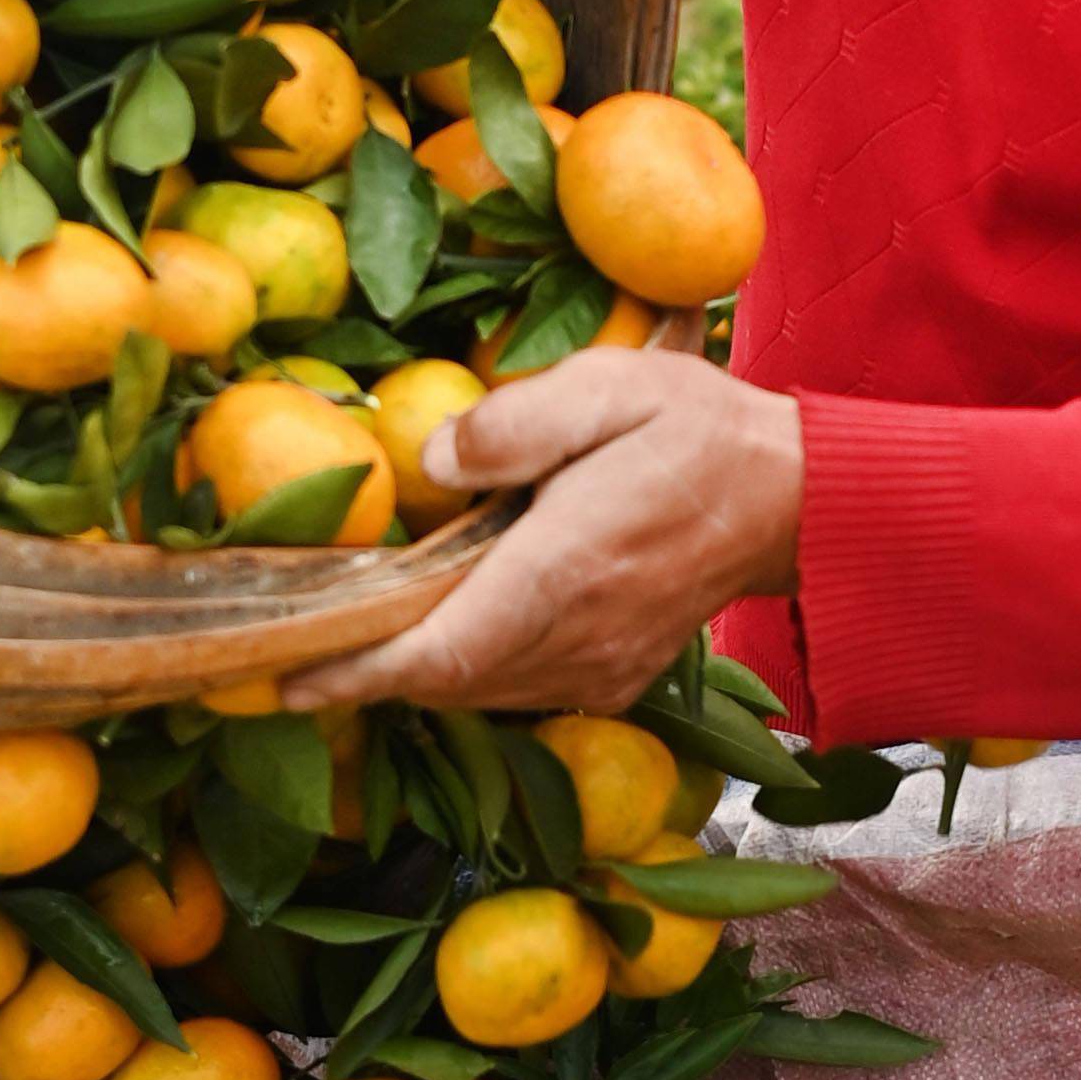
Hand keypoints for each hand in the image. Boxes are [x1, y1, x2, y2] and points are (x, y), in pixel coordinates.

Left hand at [285, 348, 802, 715]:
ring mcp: (601, 666)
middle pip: (445, 682)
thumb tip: (433, 463)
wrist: (792, 496)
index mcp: (564, 570)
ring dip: (412, 676)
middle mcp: (578, 637)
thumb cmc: (697, 430)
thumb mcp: (608, 386)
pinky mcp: (615, 675)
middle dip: (364, 675)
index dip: (358, 673)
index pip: (441, 650)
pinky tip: (436, 638)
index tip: (288, 678)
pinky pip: (519, 690)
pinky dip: (466, 675)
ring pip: (478, 693)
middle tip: (288, 652)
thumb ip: (514, 422)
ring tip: (347, 645)